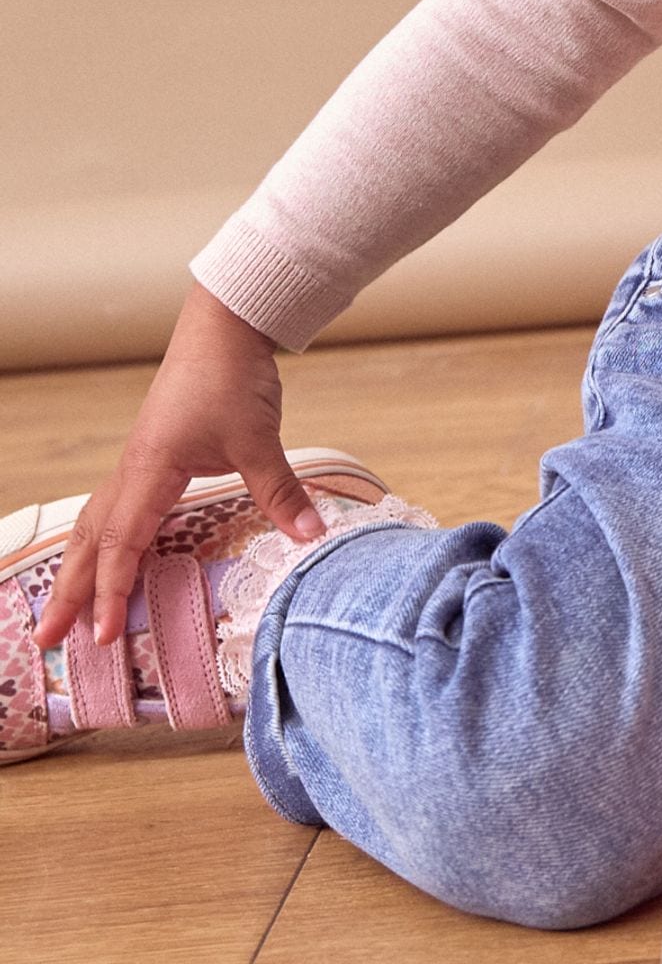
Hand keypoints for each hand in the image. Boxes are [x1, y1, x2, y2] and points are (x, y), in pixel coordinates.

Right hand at [33, 284, 325, 655]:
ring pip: (95, 522)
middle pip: (89, 540)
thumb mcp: (258, 437)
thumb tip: (311, 535)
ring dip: (78, 567)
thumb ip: (280, 491)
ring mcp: (139, 461)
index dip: (110, 592)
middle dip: (69, 592)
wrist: (223, 324)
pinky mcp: (153, 453)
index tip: (103, 637)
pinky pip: (114, 506)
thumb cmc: (231, 375)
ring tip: (64, 609)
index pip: (120, 544)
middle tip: (47, 639)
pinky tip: (107, 554)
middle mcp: (133, 469)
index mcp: (149, 470)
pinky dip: (101, 539)